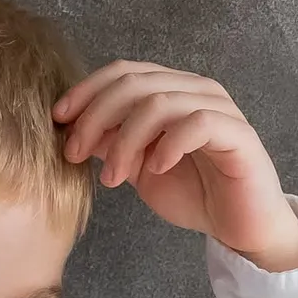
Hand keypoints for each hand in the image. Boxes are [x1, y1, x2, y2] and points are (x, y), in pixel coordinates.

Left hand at [52, 61, 297, 268]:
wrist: (237, 226)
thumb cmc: (193, 194)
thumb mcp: (137, 168)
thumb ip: (111, 144)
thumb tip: (72, 128)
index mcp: (171, 92)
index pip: (124, 72)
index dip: (87, 91)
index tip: (58, 120)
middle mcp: (195, 91)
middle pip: (135, 83)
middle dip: (96, 117)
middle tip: (74, 154)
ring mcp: (219, 109)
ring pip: (160, 102)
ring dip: (125, 140)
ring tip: (111, 178)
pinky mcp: (238, 134)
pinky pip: (198, 123)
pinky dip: (168, 144)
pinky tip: (154, 169)